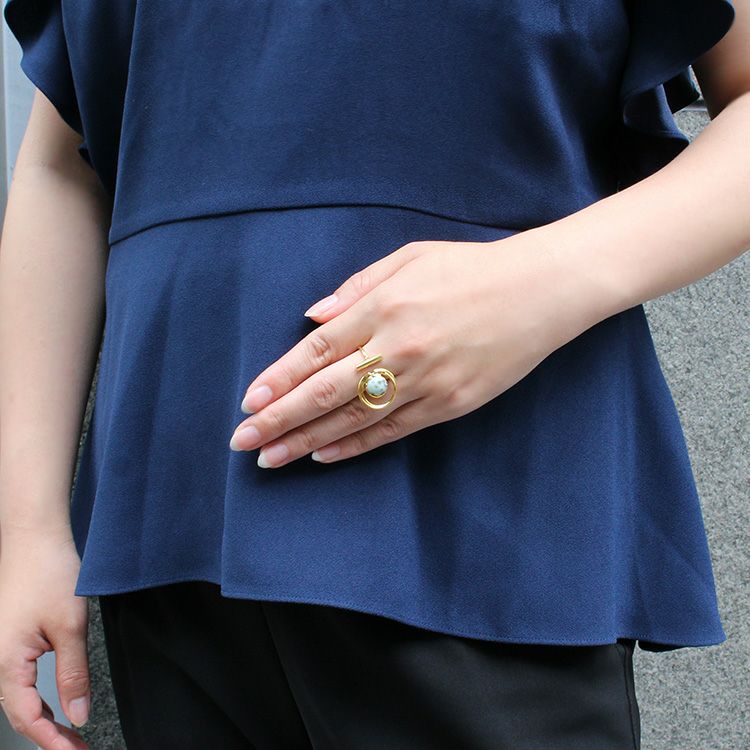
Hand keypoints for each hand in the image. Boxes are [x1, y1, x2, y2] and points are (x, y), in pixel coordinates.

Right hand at [0, 525, 89, 749]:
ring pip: (20, 698)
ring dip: (44, 719)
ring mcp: (1, 650)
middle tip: (79, 749)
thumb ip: (73, 673)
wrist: (34, 537)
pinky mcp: (9, 639)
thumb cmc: (49, 573)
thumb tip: (77, 716)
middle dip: (49, 737)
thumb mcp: (70, 626)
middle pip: (21, 713)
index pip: (28, 719)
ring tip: (71, 736)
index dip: (52, 742)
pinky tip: (56, 702)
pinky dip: (39, 698)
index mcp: (7, 663)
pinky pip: (20, 679)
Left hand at [229, 233, 572, 466]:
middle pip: (325, 392)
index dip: (279, 379)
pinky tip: (324, 456)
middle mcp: (399, 347)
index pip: (317, 351)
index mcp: (385, 306)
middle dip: (279, 420)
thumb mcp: (410, 257)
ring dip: (308, 441)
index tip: (249, 402)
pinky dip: (356, 446)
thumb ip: (356, 287)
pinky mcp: (451, 404)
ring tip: (272, 459)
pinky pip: (394, 431)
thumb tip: (312, 318)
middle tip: (243, 443)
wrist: (541, 291)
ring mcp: (426, 381)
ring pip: (354, 419)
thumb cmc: (471, 267)